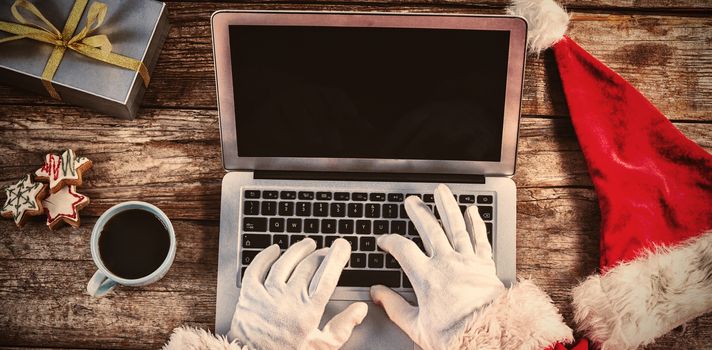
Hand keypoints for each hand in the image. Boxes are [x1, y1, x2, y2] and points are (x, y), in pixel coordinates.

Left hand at [229, 238, 367, 349]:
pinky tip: (275, 250)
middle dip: (320, 253)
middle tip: (327, 250)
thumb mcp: (322, 347)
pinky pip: (256, 268)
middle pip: (308, 265)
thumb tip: (360, 309)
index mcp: (308, 311)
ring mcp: (267, 295)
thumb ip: (343, 327)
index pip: (327, 275)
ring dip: (298, 250)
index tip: (342, 246)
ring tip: (307, 244)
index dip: (337, 256)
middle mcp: (288, 299)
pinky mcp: (249, 296)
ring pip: (284, 262)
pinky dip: (266, 256)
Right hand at [371, 184, 504, 349]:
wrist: (487, 335)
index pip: (402, 249)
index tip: (384, 240)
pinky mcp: (485, 265)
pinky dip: (475, 223)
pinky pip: (480, 238)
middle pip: (430, 229)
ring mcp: (467, 261)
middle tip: (412, 201)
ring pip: (455, 226)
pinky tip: (471, 211)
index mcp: (426, 276)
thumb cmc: (453, 335)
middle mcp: (446, 263)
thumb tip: (377, 293)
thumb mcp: (415, 325)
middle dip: (419, 213)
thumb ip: (393, 306)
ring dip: (447, 207)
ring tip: (441, 192)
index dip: (390, 241)